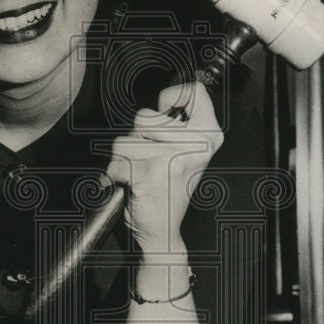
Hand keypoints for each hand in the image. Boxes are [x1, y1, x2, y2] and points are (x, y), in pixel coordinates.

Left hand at [106, 81, 222, 251]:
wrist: (162, 231)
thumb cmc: (168, 190)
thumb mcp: (183, 152)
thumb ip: (175, 125)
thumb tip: (157, 105)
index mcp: (208, 136)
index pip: (194, 91)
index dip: (171, 96)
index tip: (165, 114)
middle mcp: (195, 145)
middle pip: (143, 116)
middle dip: (136, 138)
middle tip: (149, 160)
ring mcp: (172, 158)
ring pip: (124, 141)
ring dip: (123, 158)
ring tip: (141, 173)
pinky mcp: (148, 173)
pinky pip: (115, 162)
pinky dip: (115, 175)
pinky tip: (132, 185)